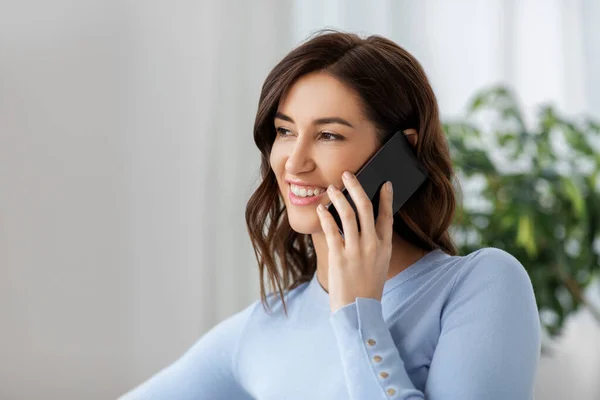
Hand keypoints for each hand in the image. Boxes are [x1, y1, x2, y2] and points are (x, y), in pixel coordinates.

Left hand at [316, 171, 393, 313]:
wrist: (358, 311)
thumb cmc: (366, 287)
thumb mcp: (379, 265)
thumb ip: (374, 245)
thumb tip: (363, 224)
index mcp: (384, 247)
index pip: (387, 216)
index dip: (386, 197)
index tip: (384, 182)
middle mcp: (372, 245)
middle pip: (365, 207)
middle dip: (356, 187)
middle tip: (348, 175)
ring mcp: (356, 250)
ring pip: (348, 213)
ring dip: (338, 197)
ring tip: (332, 188)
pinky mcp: (339, 256)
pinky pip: (331, 229)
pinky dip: (326, 216)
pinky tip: (321, 209)